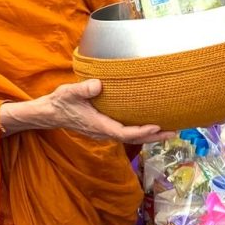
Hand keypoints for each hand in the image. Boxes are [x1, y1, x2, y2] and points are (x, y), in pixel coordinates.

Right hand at [40, 79, 172, 144]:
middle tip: (173, 132)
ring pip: (131, 137)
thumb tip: (98, 85)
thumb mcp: (69, 92)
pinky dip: (141, 131)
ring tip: (169, 131)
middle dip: (153, 137)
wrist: (51, 113)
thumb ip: (83, 89)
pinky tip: (151, 126)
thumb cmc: (61, 102)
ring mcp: (105, 131)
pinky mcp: (106, 128)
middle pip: (133, 139)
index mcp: (98, 125)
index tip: (156, 126)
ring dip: (150, 135)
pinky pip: (127, 133)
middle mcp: (104, 132)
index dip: (141, 131)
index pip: (123, 132)